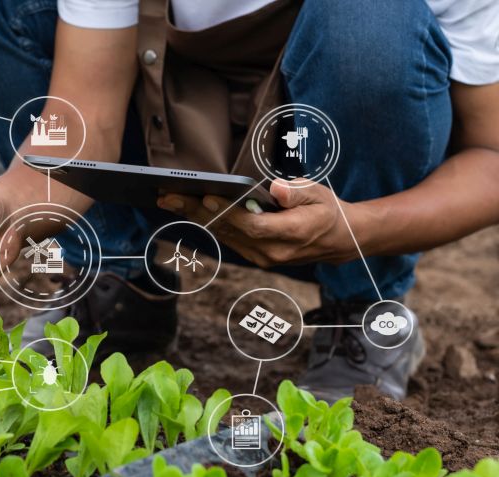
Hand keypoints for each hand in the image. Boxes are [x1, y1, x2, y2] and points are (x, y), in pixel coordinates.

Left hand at [157, 179, 358, 267]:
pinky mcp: (255, 256)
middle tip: (168, 196)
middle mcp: (274, 252)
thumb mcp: (320, 194)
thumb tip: (274, 189)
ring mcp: (263, 257)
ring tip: (168, 199)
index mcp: (292, 234)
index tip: (206, 195)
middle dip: (196, 212)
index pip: (252, 225)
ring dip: (194, 217)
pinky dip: (206, 222)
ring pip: (223, 235)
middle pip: (229, 230)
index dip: (227, 211)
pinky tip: (187, 208)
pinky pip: (227, 238)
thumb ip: (297, 192)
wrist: (339, 241)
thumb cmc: (327, 210)